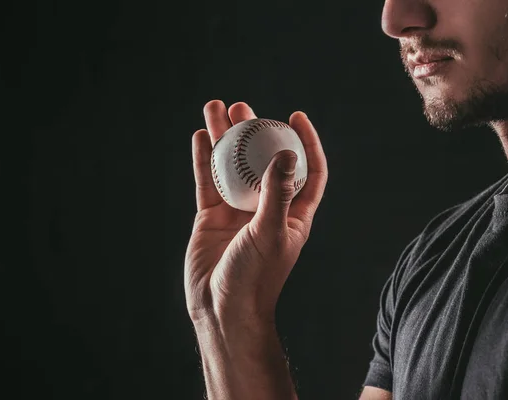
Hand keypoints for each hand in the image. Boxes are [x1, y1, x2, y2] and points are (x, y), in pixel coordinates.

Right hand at [184, 100, 327, 327]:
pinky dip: (204, 160)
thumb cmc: (255, 278)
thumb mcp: (271, 234)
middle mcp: (266, 207)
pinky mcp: (212, 217)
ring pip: (231, 166)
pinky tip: (200, 137)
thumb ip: (277, 195)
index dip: (305, 142)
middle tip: (242, 107)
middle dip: (254, 131)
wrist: (221, 308)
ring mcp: (237, 211)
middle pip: (262, 160)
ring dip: (224, 137)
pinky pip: (208, 182)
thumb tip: (288, 153)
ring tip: (214, 108)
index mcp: (292, 213)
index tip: (295, 115)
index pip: (307, 171)